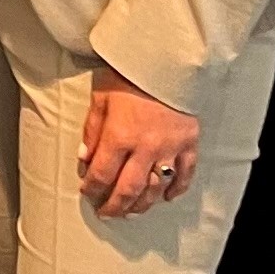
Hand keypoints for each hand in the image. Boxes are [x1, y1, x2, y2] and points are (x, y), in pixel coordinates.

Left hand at [79, 63, 197, 217]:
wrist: (166, 60)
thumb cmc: (128, 76)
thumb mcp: (100, 99)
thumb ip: (92, 132)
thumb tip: (84, 159)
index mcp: (119, 137)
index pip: (101, 174)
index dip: (92, 189)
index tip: (87, 193)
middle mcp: (145, 148)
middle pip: (128, 189)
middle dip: (115, 206)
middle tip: (107, 213)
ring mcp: (170, 148)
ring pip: (156, 188)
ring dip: (142, 204)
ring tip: (131, 211)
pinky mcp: (190, 144)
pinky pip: (185, 175)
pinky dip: (177, 189)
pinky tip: (167, 197)